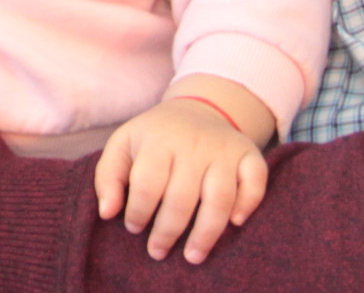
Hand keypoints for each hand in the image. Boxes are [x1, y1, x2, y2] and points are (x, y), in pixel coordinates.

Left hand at [92, 90, 269, 265]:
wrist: (197, 107)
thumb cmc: (155, 136)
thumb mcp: (123, 144)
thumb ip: (109, 176)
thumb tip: (108, 213)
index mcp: (159, 139)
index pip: (147, 184)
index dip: (138, 212)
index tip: (134, 228)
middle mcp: (194, 143)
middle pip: (182, 197)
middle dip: (168, 231)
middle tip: (158, 252)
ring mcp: (224, 148)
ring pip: (219, 197)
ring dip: (207, 232)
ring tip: (193, 255)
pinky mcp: (248, 152)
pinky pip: (255, 181)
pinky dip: (249, 203)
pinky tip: (236, 223)